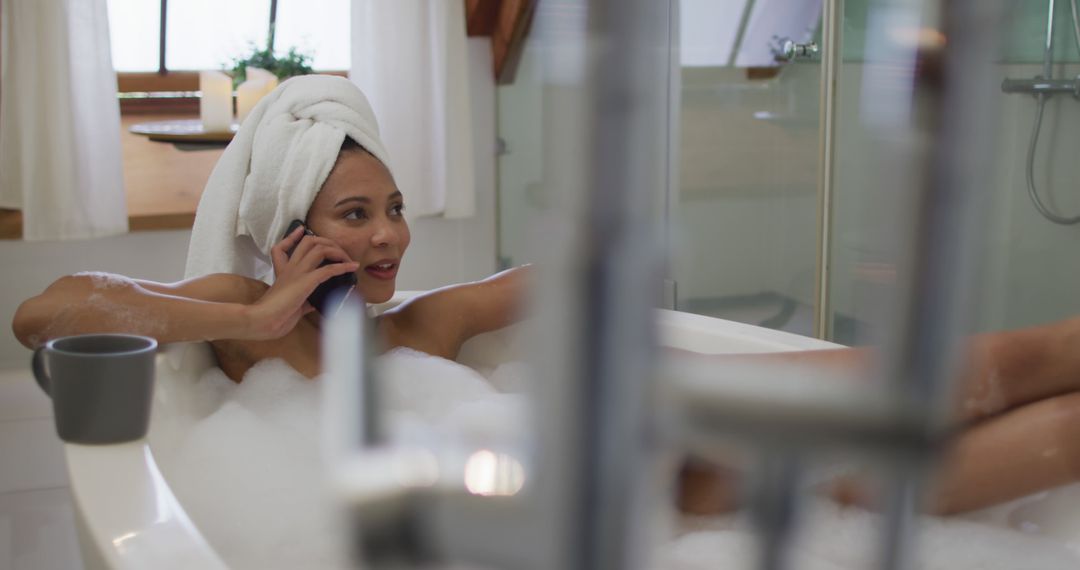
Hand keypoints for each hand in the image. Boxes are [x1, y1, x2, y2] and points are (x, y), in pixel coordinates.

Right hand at [244, 225, 358, 339]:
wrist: (264, 320)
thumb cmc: (276, 315)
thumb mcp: (292, 304)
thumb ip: (305, 300)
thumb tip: (316, 302)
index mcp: (284, 272)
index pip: (280, 248)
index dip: (291, 237)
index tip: (300, 231)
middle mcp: (291, 268)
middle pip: (308, 241)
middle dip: (327, 242)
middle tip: (340, 252)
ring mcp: (298, 272)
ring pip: (319, 248)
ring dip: (338, 251)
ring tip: (349, 260)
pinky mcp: (306, 281)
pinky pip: (328, 269)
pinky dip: (343, 267)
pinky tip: (353, 267)